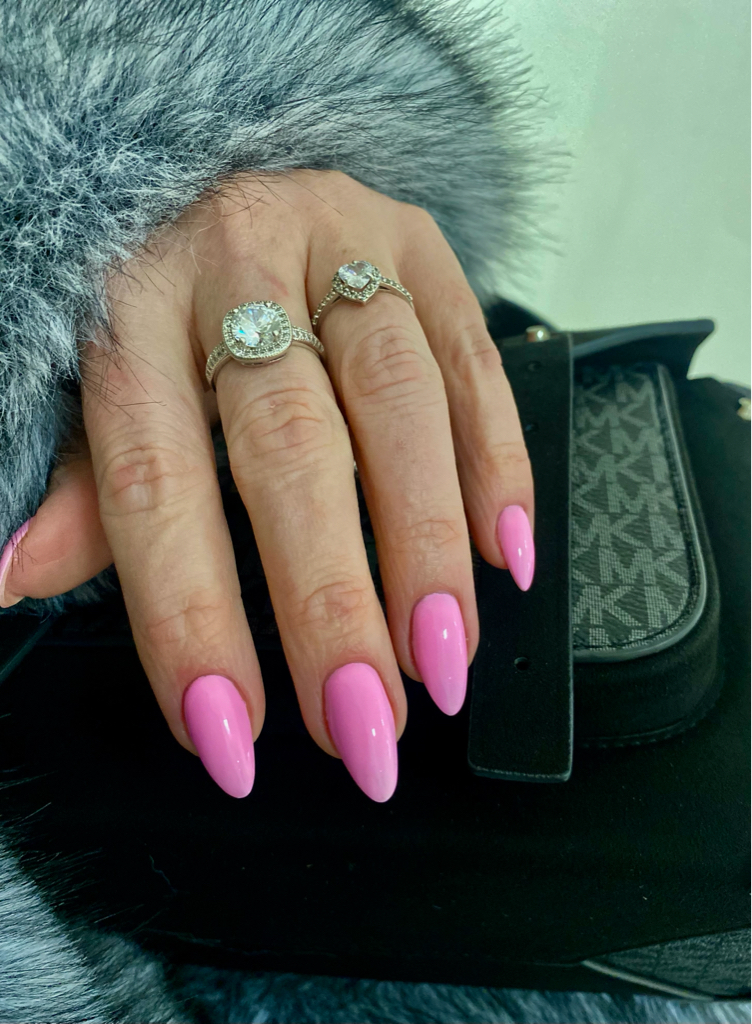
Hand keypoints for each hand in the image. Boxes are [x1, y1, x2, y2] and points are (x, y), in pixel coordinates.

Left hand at [0, 171, 534, 800]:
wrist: (229, 168)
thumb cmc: (159, 299)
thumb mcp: (92, 380)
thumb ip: (82, 482)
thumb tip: (14, 574)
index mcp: (128, 306)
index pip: (156, 481)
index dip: (193, 618)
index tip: (229, 735)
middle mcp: (235, 264)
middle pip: (290, 445)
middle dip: (331, 599)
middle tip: (364, 722)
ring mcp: (341, 244)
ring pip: (399, 400)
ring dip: (428, 544)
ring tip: (442, 659)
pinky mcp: (421, 244)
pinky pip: (473, 356)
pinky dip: (498, 465)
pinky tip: (503, 559)